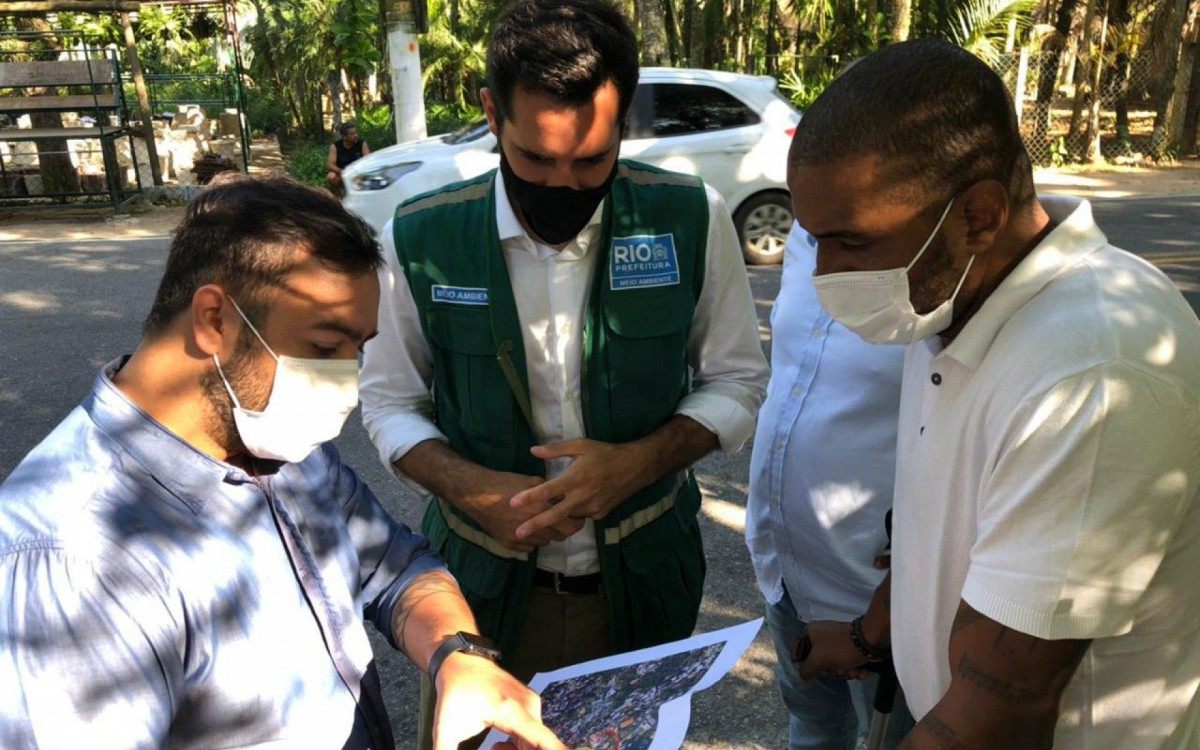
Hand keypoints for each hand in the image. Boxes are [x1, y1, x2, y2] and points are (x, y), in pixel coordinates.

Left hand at [433, 652, 566, 749]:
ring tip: (493, 749)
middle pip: (540, 746)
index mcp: (513, 712)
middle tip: (493, 749)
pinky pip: (534, 733)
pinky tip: (498, 745)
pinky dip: (520, 746)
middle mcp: (530, 707)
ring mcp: (533, 704)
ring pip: (536, 742)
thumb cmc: (454, 693)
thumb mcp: (445, 730)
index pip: (545, 742)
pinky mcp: (531, 704)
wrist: (460, 661)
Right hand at [458, 468, 582, 551]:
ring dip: (548, 534)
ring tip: (543, 521)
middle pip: (560, 537)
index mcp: (541, 510)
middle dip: (564, 528)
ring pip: (545, 542)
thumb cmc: (505, 483)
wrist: (476, 494)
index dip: (577, 522)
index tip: (577, 516)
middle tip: (562, 519)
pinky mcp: (509, 544)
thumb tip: (564, 498)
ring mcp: (520, 539)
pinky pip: (529, 548)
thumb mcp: (532, 481)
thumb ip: (551, 493)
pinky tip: (527, 527)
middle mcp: (533, 528)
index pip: (571, 526)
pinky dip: (532, 540)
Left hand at [509, 439, 651, 540]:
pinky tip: (570, 506)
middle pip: (555, 514)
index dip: (530, 497)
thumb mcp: (581, 445)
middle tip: (518, 533)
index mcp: (576, 477)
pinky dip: (572, 513)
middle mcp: (583, 496)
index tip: (513, 503)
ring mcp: (592, 508)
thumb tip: (533, 450)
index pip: (549, 490)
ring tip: (539, 519)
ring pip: (567, 517)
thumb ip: (556, 449)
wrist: (634, 468)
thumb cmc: (604, 453)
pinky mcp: (600, 514)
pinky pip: (580, 516)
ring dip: (554, 518)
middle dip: (535, 525)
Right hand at [797, 621, 870, 681]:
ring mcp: (837, 640)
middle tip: (840, 671)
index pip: (800, 651)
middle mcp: (822, 634)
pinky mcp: (850, 645)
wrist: (870, 640)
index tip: (816, 670)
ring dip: (845, 672)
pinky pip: (846, 661)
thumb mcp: (818, 660)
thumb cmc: (840, 648)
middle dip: (832, 671)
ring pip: (834, 663)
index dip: (807, 664)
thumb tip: (803, 676)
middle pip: (819, 661)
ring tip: (854, 671)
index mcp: (810, 632)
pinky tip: (860, 671)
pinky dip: (853, 668)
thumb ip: (806, 670)